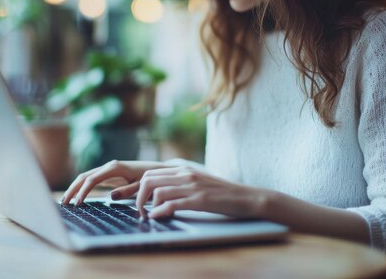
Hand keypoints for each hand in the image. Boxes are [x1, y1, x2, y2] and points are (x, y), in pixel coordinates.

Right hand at [61, 160, 168, 204]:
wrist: (157, 170)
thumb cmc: (150, 179)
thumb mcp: (140, 185)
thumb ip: (127, 191)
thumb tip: (111, 196)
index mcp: (114, 168)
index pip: (92, 179)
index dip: (83, 192)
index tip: (78, 204)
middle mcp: (108, 166)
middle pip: (84, 177)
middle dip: (73, 189)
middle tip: (64, 203)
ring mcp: (106, 169)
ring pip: (85, 177)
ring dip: (74, 188)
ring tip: (65, 201)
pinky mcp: (107, 174)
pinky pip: (90, 180)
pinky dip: (81, 187)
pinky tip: (76, 197)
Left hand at [136, 166, 268, 218]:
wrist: (247, 197)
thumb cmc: (222, 193)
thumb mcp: (199, 181)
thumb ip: (181, 182)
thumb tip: (161, 191)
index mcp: (184, 169)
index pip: (151, 173)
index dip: (139, 188)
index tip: (140, 201)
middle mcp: (186, 174)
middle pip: (149, 180)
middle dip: (139, 197)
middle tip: (141, 210)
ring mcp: (192, 186)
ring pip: (157, 192)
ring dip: (148, 206)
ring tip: (149, 216)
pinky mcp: (199, 200)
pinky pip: (171, 204)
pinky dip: (159, 212)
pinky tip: (157, 217)